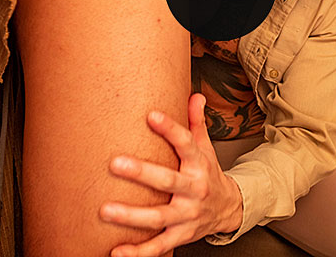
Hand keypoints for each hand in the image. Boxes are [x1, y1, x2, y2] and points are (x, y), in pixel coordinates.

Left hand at [100, 93, 242, 256]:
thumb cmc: (208, 174)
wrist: (229, 209)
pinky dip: (139, 252)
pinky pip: (159, 246)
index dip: (170, 129)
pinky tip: (117, 252)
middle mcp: (194, 190)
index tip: (151, 115)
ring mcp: (187, 215)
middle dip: (142, 173)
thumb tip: (194, 95)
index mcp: (199, 164)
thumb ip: (196, 123)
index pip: (186, 143)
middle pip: (168, 180)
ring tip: (106, 210)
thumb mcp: (205, 148)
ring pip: (159, 216)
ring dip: (132, 216)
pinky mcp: (181, 236)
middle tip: (115, 164)